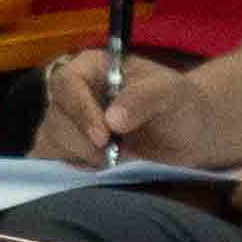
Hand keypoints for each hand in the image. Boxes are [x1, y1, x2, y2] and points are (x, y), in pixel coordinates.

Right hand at [33, 49, 207, 167]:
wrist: (190, 134)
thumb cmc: (179, 103)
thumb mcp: (170, 93)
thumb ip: (143, 99)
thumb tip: (112, 120)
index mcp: (90, 68)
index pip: (67, 83)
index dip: (80, 110)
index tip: (104, 136)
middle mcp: (72, 94)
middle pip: (55, 118)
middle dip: (84, 142)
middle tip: (117, 155)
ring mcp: (67, 124)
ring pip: (51, 142)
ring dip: (81, 158)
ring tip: (116, 161)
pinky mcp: (69, 151)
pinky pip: (53, 161)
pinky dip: (69, 171)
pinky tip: (96, 173)